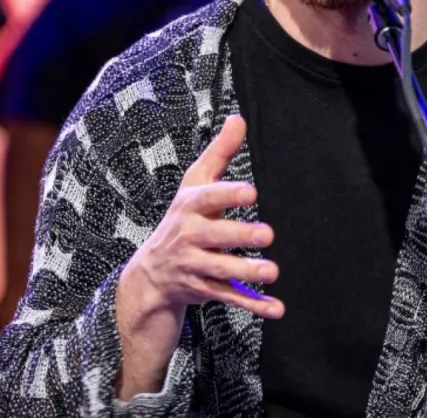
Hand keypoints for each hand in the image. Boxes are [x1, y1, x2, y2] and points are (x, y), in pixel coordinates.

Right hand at [120, 115, 283, 324]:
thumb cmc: (182, 219)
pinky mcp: (204, 290)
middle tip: (267, 234)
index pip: (208, 198)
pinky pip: (229, 297)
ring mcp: (195, 266)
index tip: (251, 192)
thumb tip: (239, 118)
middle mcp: (189, 237)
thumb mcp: (195, 184)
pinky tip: (276, 308)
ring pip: (221, 269)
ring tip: (272, 271)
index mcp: (191, 207)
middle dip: (239, 236)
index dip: (228, 195)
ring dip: (247, 271)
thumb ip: (219, 153)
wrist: (149, 275)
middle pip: (215, 236)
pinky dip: (253, 304)